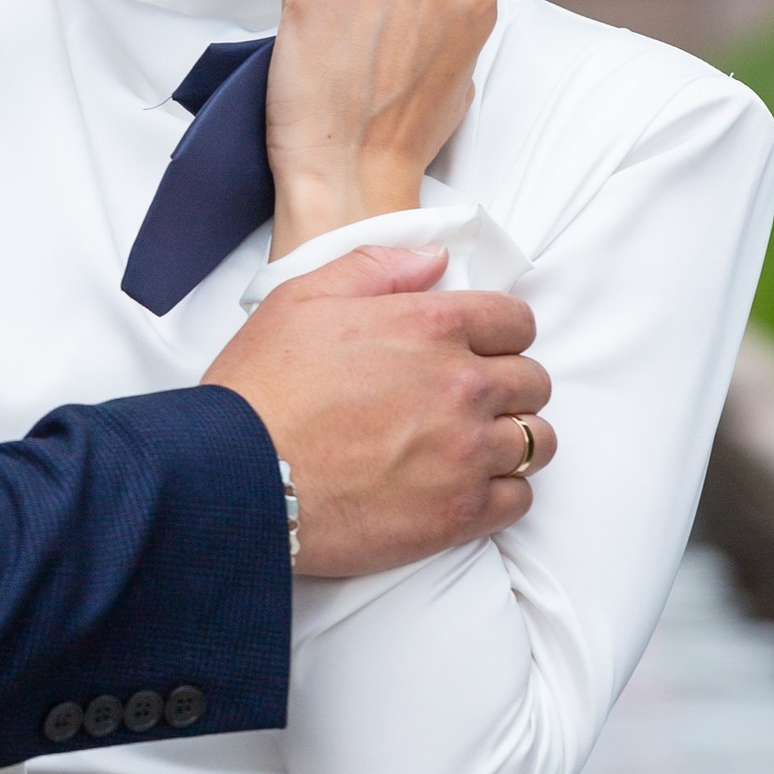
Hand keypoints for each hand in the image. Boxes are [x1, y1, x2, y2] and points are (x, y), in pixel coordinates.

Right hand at [205, 243, 553, 575]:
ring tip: (471, 447)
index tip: (478, 350)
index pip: (515, 322)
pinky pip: (519, 499)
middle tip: (468, 401)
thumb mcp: (301, 299)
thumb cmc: (261, 389)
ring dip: (510, 439)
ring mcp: (466, 452)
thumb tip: (433, 260)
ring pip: (537, 441)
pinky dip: (502, 493)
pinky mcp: (459, 513)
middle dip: (508, 386)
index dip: (498, 334)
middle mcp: (462, 386)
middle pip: (533, 381)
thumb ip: (376, 268)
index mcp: (430, 326)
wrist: (236, 475)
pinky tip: (466, 487)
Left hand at [265, 0, 497, 254]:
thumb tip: (427, 10)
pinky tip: (315, 52)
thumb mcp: (460, 72)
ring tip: (341, 55)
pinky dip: (304, 14)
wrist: (353, 168)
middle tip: (363, 41)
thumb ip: (450, 23)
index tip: (392, 10)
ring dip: (339, 1)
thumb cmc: (403, 134)